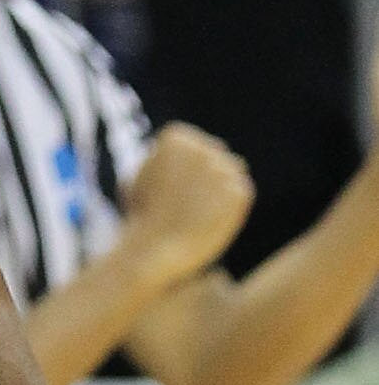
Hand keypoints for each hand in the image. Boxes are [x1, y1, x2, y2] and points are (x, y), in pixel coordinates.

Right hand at [120, 121, 253, 283]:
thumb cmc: (144, 216)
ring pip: (232, 171)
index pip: (193, 144)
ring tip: (196, 212)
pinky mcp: (240, 191)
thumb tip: (195, 156)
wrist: (155, 247)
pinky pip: (241, 192)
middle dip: (204, 176)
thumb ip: (170, 160)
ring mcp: (224, 168)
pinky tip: (209, 219)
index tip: (168, 188)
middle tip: (186, 203)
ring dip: (219, 189)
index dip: (181, 169)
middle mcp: (202, 146)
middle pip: (215, 153)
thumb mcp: (146, 175)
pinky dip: (230, 206)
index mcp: (177, 136)